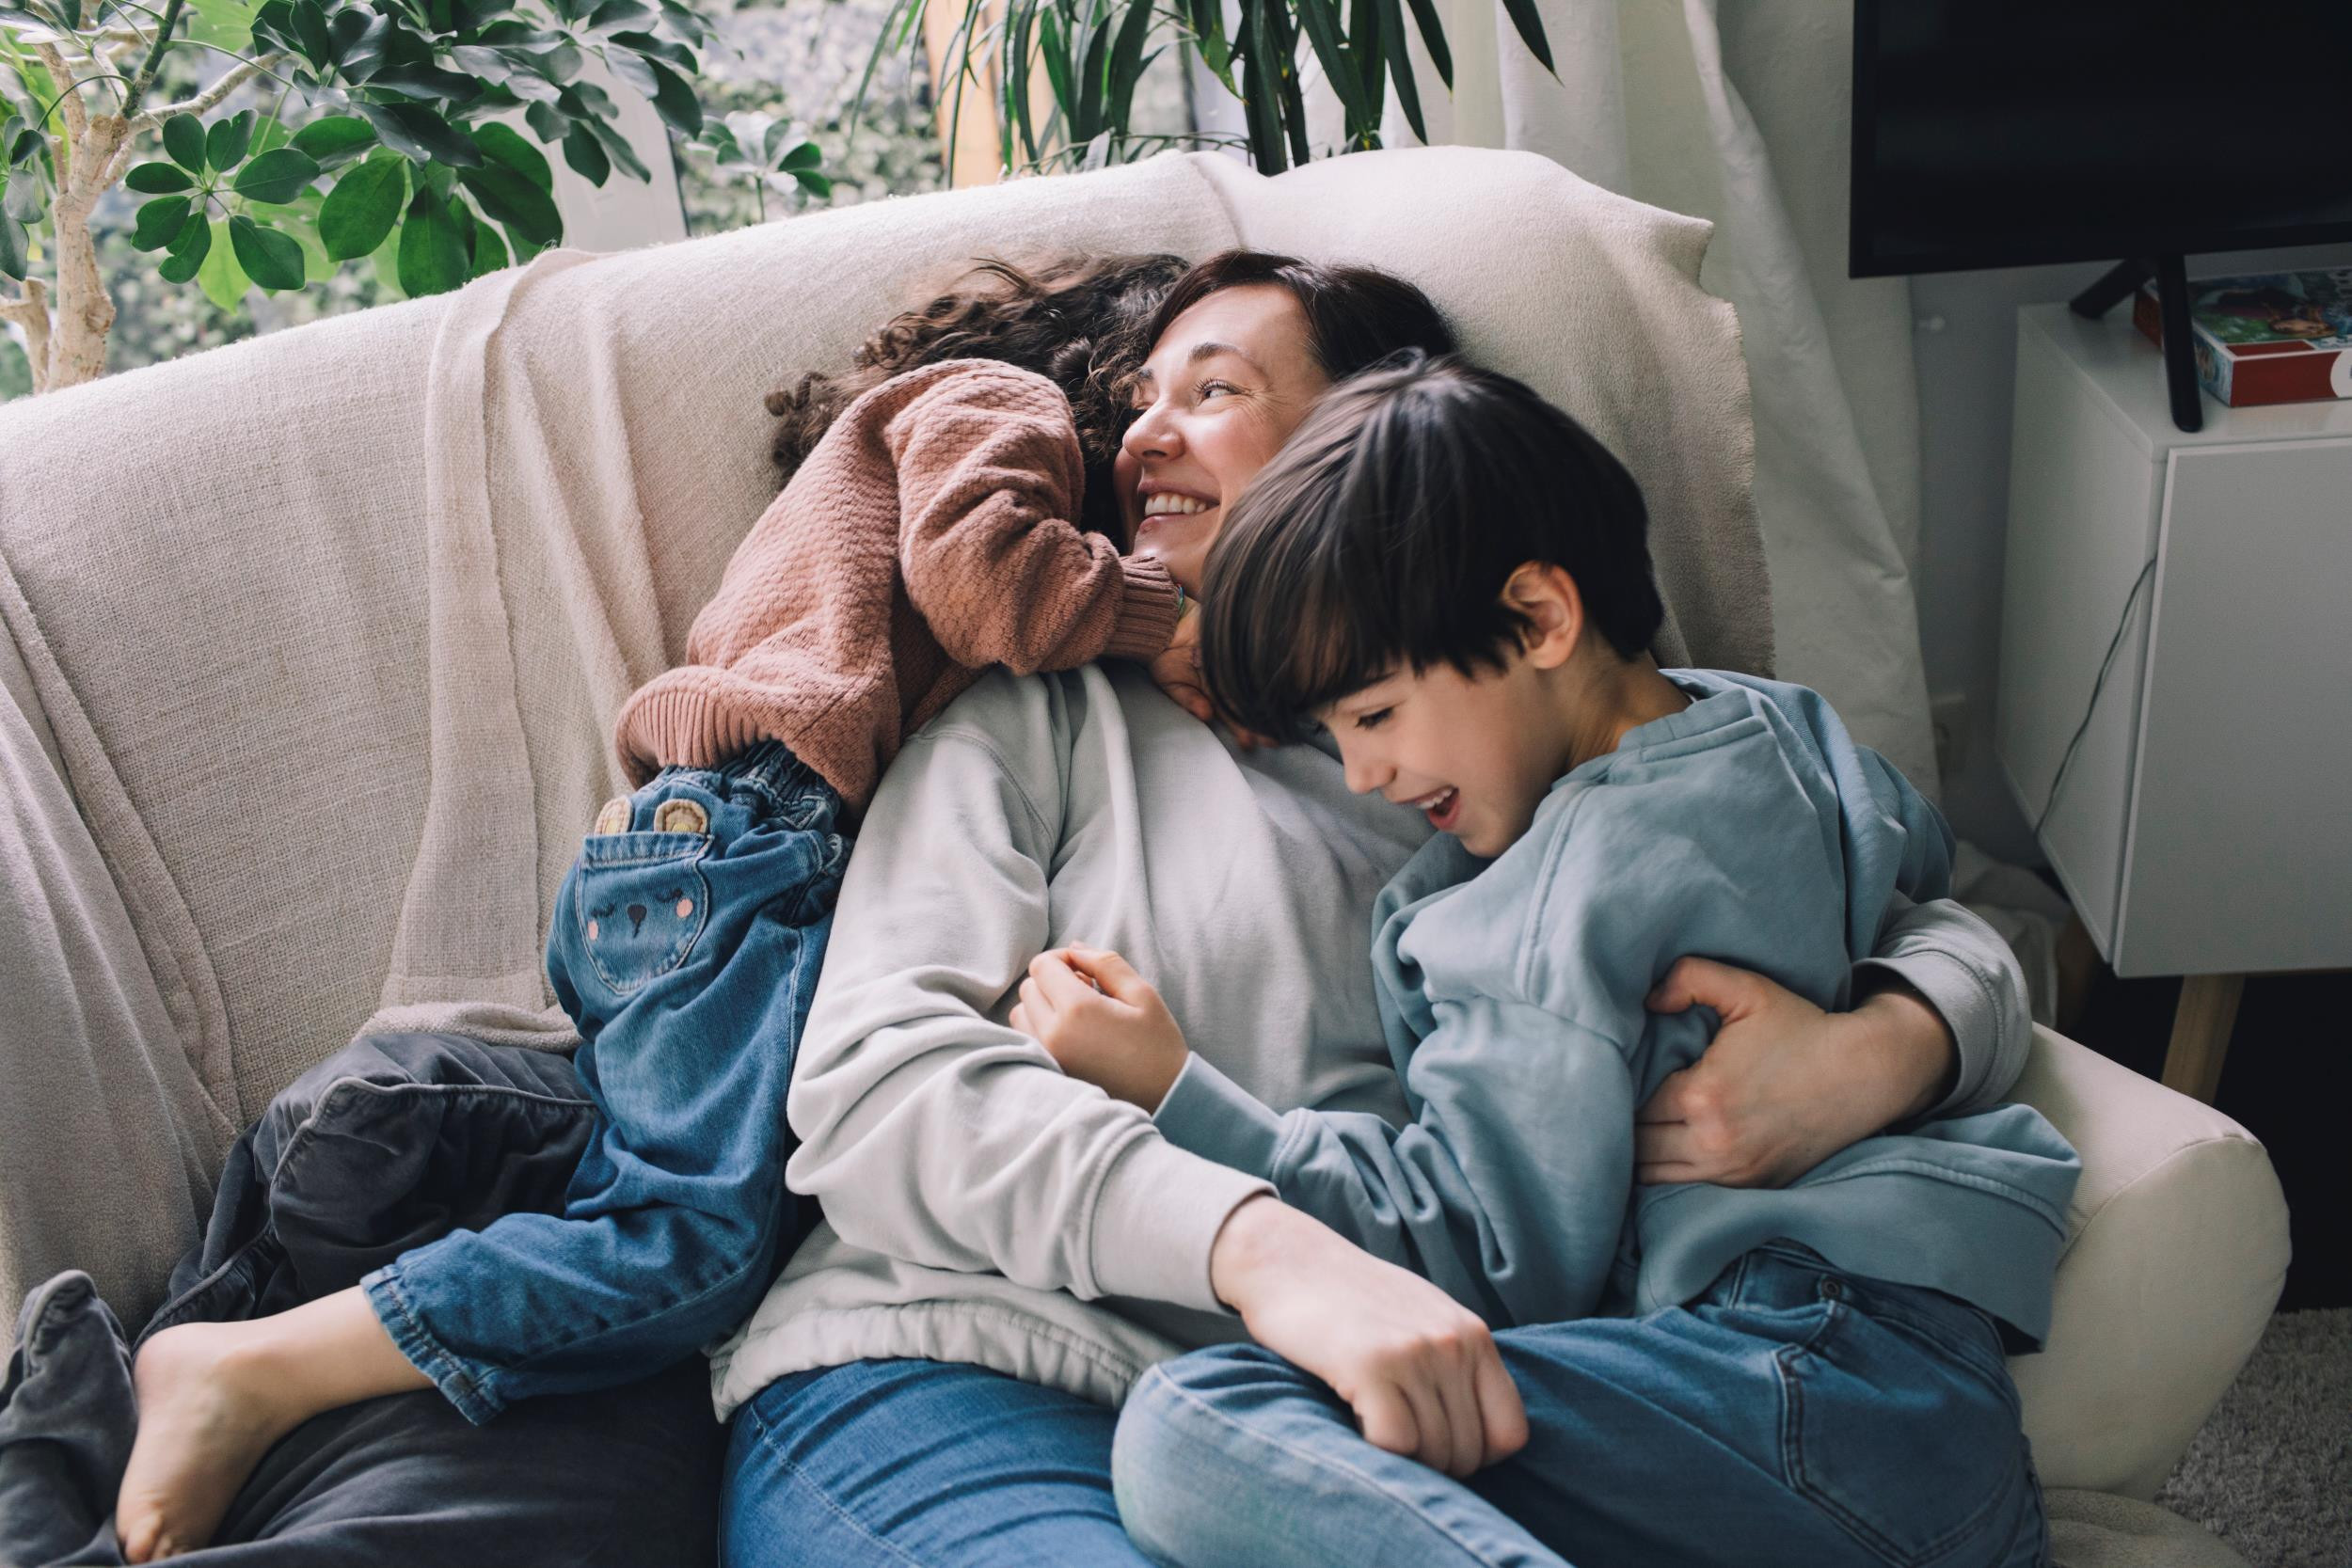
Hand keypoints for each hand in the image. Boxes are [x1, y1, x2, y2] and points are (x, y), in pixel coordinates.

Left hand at [1011, 945, 1190, 1112]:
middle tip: (1087, 991)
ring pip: (1021, 1014)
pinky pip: (1025, 1039)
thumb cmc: (1158, 1045)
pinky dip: (1039, 1028)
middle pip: (1029, 987)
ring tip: (1077, 1014)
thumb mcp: (1142, 994)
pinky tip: (1071, 1034)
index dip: (1062, 958)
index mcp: (1078, 1010)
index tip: (1087, 971)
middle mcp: (1053, 1034)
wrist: (1166, 1099)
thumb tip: (1074, 948)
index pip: (1042, 966)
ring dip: (1042, 1005)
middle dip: (1053, 981)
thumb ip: (1106, 964)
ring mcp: (1047, 1058)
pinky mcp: (1048, 1074)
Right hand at [1147, 611, 1275, 749]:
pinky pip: (1253, 661)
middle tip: (1273, 740)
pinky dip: (1266, 671)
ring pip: (1253, 686)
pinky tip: (1281, 685)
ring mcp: (1234, 666)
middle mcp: (1226, 683)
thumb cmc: (1167, 657)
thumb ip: (1189, 700)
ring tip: (1280, 719)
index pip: (1229, 716)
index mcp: (1212, 695)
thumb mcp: (1172, 683)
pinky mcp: (1240, 648)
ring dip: (1267, 702)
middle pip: (1247, 705)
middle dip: (1260, 723)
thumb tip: (1206, 715)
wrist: (1169, 625)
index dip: (1240, 729)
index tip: (1249, 743)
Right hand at [1208, 1196, 1527, 1478]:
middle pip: (1469, 1452)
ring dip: (1402, 1462)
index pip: (1510, 1432)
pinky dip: (1375, 1451)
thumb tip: (1479, 1438)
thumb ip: (1457, 1362)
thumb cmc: (1351, 1299)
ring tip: (1371, 1430)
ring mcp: (1415, 1353)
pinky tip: (1353, 1424)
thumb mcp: (1423, 1317)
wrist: (1287, 1258)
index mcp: (1474, 1335)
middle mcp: (1453, 1343)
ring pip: (1432, 1453)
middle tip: (1394, 1444)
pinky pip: (1395, 1443)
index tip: (1437, 1447)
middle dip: (1432, 1465)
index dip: (1477, 1456)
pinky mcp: (1371, 1364)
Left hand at [1634, 957, 1955, 1187]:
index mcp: (1702, 1096)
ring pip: (1655, 1178)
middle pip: (1636, 1148)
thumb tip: (1645, 999)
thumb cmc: (1801, 1027)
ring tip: (1635, 1130)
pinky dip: (1670, 1177)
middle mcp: (1714, 1144)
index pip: (1630, 1105)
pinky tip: (1664, 1153)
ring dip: (1641, 1156)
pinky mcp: (1752, 1188)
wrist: (1865, 1073)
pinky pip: (1689, 1192)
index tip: (1618, 1075)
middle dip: (1623, 1127)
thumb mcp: (1747, 988)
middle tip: (1618, 1105)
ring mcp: (1734, 1174)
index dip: (1620, 1090)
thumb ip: (1689, 977)